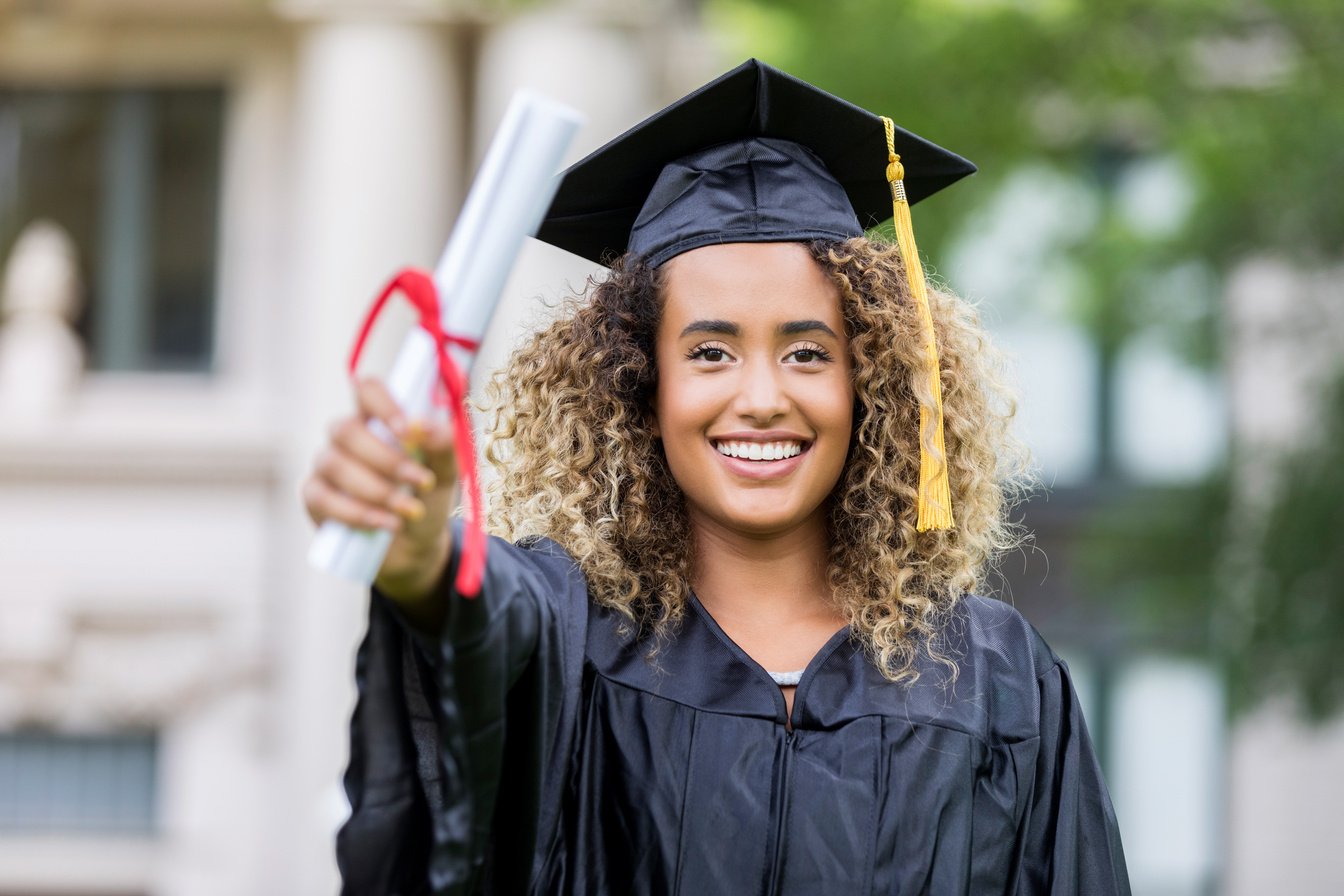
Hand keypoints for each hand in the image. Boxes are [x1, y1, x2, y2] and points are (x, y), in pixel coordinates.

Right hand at [302, 377, 459, 606]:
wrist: (415, 545)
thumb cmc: (426, 497)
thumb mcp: (445, 472)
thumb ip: (442, 445)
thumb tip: (423, 425)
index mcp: (378, 419)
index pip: (367, 390)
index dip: (382, 404)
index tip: (408, 431)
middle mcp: (347, 436)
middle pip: (347, 429)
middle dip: (387, 459)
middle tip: (421, 482)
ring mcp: (326, 465)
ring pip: (334, 463)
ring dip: (376, 489)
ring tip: (409, 510)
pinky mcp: (314, 498)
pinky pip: (323, 498)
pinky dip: (357, 513)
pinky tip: (386, 524)